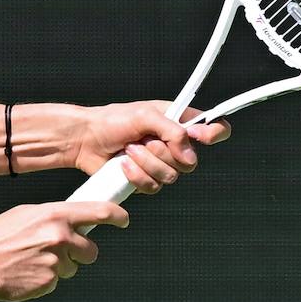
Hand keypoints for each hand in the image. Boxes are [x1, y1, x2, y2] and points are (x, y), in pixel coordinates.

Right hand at [0, 202, 127, 301]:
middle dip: (80, 252)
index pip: (99, 211)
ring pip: (73, 267)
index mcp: (55, 215)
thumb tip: (72, 221)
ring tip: (31, 260)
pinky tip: (25, 272)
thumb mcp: (25, 215)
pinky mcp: (49, 283)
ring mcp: (56, 262)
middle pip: (91, 249)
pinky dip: (45, 279)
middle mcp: (60, 237)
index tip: (123, 219)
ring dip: (59, 266)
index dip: (116, 216)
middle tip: (59, 250)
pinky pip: (56, 281)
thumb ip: (53, 218)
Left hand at [72, 101, 230, 193]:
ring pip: (170, 177)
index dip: (213, 134)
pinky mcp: (147, 179)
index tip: (198, 136)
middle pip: (190, 162)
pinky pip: (153, 186)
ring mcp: (161, 163)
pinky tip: (124, 164)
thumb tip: (189, 152)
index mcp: (179, 122)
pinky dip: (136, 175)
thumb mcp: (145, 115)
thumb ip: (172, 130)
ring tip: (129, 149)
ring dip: (146, 163)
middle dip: (162, 152)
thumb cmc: (112, 120)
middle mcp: (174, 144)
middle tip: (144, 140)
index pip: (214, 127)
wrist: (87, 140)